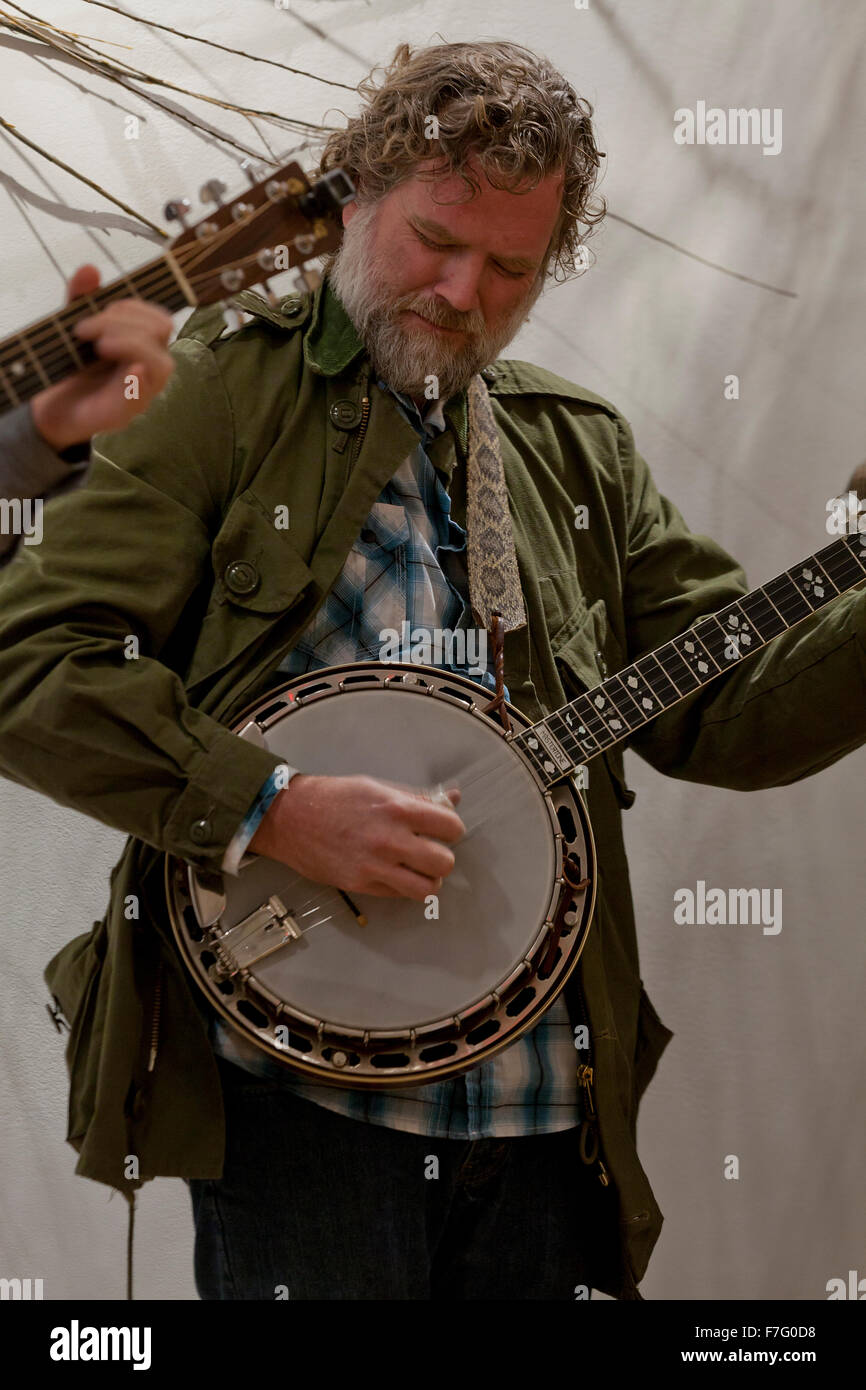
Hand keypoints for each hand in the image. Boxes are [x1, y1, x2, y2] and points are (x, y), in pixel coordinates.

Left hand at [29, 264, 174, 451]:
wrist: (52, 409)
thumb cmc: (72, 369)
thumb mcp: (73, 326)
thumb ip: (82, 299)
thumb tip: (90, 269)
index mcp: (143, 344)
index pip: (158, 317)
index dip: (132, 306)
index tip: (96, 309)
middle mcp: (150, 366)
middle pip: (161, 331)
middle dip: (122, 321)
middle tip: (84, 330)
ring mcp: (143, 391)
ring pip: (161, 362)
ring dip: (129, 344)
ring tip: (97, 346)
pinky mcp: (126, 412)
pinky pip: (142, 393)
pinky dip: (137, 378)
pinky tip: (126, 366)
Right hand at [248, 773, 464, 900]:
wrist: (291, 818)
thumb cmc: (336, 797)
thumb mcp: (377, 788)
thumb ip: (416, 798)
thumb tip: (453, 798)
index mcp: (398, 809)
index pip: (451, 827)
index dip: (452, 830)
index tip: (443, 830)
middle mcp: (391, 840)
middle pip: (445, 863)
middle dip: (442, 858)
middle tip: (429, 851)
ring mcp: (376, 867)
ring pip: (427, 888)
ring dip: (428, 880)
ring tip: (417, 870)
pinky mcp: (362, 885)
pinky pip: (400, 895)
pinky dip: (403, 887)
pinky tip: (393, 874)